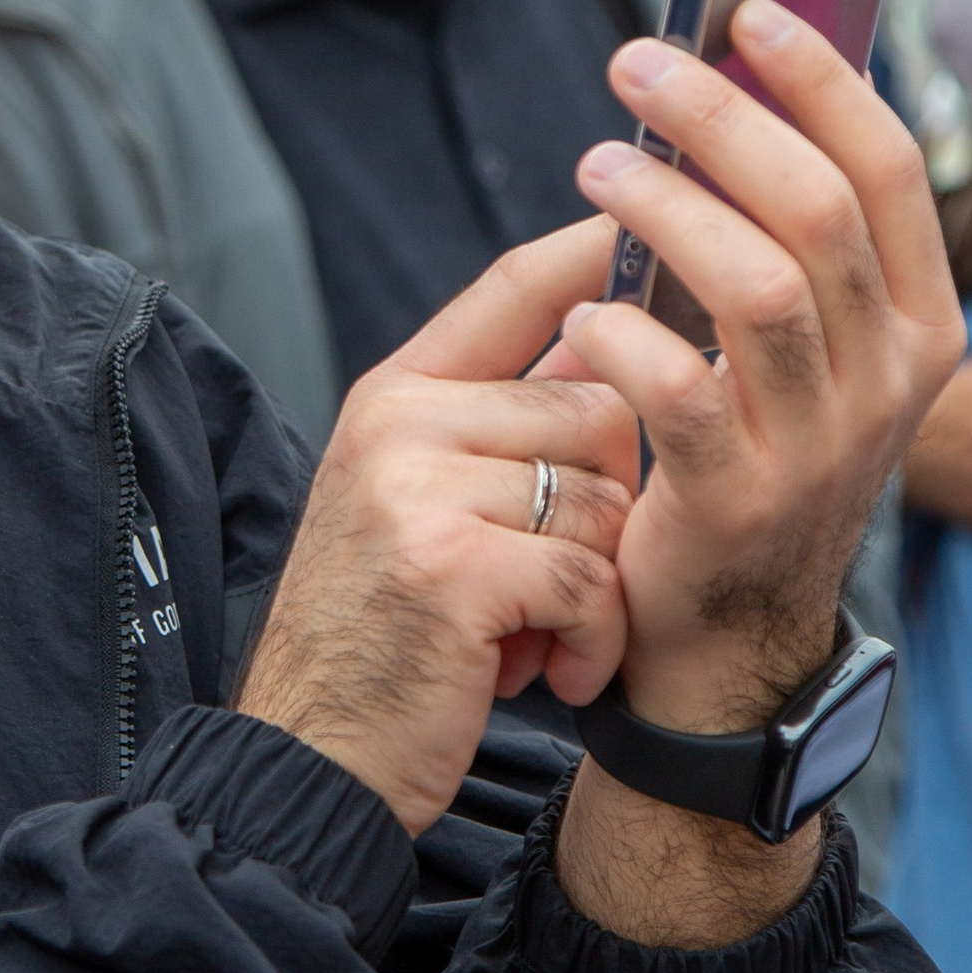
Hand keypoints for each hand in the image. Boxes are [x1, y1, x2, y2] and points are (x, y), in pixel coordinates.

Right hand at [238, 220, 639, 835]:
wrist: (309, 757)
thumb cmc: (383, 637)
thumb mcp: (413, 504)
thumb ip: (493, 427)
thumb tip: (613, 355)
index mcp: (395, 393)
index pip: (515, 285)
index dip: (599, 248)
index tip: (662, 215)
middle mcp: (400, 421)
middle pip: (597, 403)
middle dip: (604, 504)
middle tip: (541, 582)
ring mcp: (417, 488)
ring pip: (604, 495)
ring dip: (595, 586)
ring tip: (528, 633)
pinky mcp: (451, 566)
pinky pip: (592, 575)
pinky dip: (590, 640)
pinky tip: (541, 672)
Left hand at [559, 3, 962, 736]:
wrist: (729, 625)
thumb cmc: (749, 447)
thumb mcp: (802, 346)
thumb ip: (786, 238)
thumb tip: (730, 84)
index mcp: (919, 321)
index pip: (888, 169)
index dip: (820, 79)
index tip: (746, 11)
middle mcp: (891, 377)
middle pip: (819, 206)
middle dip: (723, 117)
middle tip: (635, 65)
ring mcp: (824, 443)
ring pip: (758, 285)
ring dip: (666, 206)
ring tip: (598, 163)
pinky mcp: (741, 501)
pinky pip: (682, 393)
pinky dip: (623, 336)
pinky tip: (581, 313)